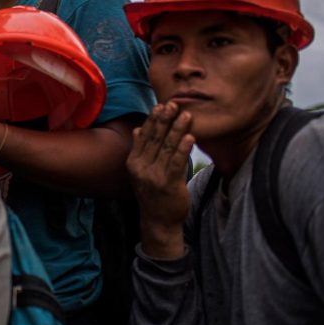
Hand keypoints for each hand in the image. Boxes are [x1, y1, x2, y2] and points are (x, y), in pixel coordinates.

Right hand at [127, 102, 194, 257]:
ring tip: (187, 115)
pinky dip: (183, 148)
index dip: (152, 120)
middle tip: (174, 104)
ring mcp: (154, 176)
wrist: (158, 220)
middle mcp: (141, 167)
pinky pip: (177, 162)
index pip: (144, 136)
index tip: (160, 105)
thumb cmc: (152, 193)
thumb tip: (137, 129)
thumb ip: (140, 150)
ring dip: (177, 129)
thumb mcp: (140, 171)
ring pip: (167, 147)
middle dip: (165, 120)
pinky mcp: (169, 184)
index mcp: (133, 162)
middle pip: (154, 138)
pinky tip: (190, 137)